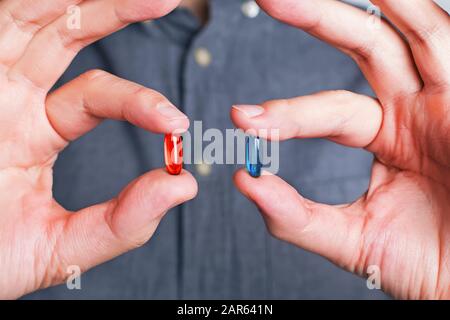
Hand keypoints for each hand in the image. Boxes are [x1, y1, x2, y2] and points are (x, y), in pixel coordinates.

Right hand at [0, 0, 196, 298]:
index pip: (96, 97)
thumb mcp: (58, 246)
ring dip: (70, 1)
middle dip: (112, 13)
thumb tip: (183, 187)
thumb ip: (122, 221)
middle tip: (164, 0)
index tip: (176, 124)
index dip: (140, 103)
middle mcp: (7, 101)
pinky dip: (20, 10)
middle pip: (63, 37)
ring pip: (25, 20)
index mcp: (33, 134)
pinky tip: (43, 2)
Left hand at [232, 0, 449, 298]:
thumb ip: (297, 216)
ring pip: (408, 33)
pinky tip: (394, 0)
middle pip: (364, 48)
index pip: (327, 111)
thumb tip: (245, 182)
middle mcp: (415, 107)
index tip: (242, 119)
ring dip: (368, 5)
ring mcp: (446, 98)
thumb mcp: (354, 240)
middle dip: (318, 20)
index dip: (286, 114)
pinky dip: (416, 14)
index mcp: (387, 135)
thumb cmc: (434, 263)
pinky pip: (443, 42)